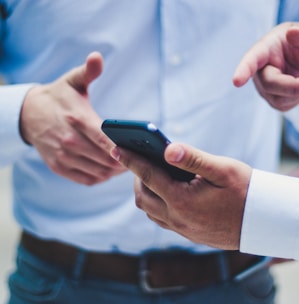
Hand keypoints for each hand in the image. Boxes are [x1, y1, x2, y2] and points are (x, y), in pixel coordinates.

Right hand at [20, 52, 125, 184]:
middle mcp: (69, 140)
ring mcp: (63, 156)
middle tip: (139, 159)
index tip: (138, 152)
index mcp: (78, 119)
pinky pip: (87, 179)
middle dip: (125, 161)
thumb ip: (88, 71)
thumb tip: (97, 57)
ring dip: (115, 171)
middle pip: (106, 159)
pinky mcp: (59, 166)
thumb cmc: (58, 97)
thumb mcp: (72, 81)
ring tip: (128, 165)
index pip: (105, 139)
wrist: (29, 114)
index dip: (123, 149)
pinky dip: (101, 177)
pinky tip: (110, 171)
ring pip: (99, 172)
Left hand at [111, 143, 251, 249]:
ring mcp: (182, 229)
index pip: (148, 176)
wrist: (264, 221)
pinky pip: (160, 219)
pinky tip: (164, 191)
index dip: (130, 160)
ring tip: (150, 174)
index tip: (116, 148)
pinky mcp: (188, 234)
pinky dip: (155, 203)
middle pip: (143, 196)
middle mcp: (177, 218)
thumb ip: (193, 158)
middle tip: (138, 159)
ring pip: (149, 210)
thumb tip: (167, 148)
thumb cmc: (246, 190)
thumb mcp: (222, 169)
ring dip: (145, 191)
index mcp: (183, 200)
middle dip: (136, 176)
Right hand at [233, 22, 298, 110]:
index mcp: (263, 50)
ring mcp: (263, 87)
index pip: (250, 61)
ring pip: (278, 99)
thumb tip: (294, 33)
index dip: (243, 71)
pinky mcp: (271, 99)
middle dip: (294, 86)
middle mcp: (258, 71)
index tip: (237, 81)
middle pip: (270, 84)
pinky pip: (284, 106)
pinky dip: (298, 98)